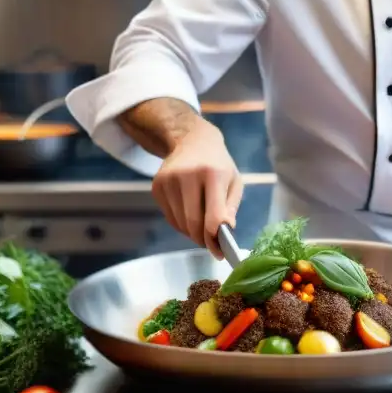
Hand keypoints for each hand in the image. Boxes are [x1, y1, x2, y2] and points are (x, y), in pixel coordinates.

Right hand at [151, 120, 242, 258]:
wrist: (192, 141)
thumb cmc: (218, 164)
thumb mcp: (234, 182)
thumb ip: (230, 208)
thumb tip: (225, 232)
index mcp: (213, 174)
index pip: (213, 216)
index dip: (216, 239)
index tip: (220, 251)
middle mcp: (188, 176)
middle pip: (193, 224)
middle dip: (203, 240)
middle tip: (212, 245)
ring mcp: (168, 181)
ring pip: (180, 224)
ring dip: (192, 233)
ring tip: (202, 226)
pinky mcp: (157, 186)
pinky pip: (170, 218)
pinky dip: (181, 224)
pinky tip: (190, 214)